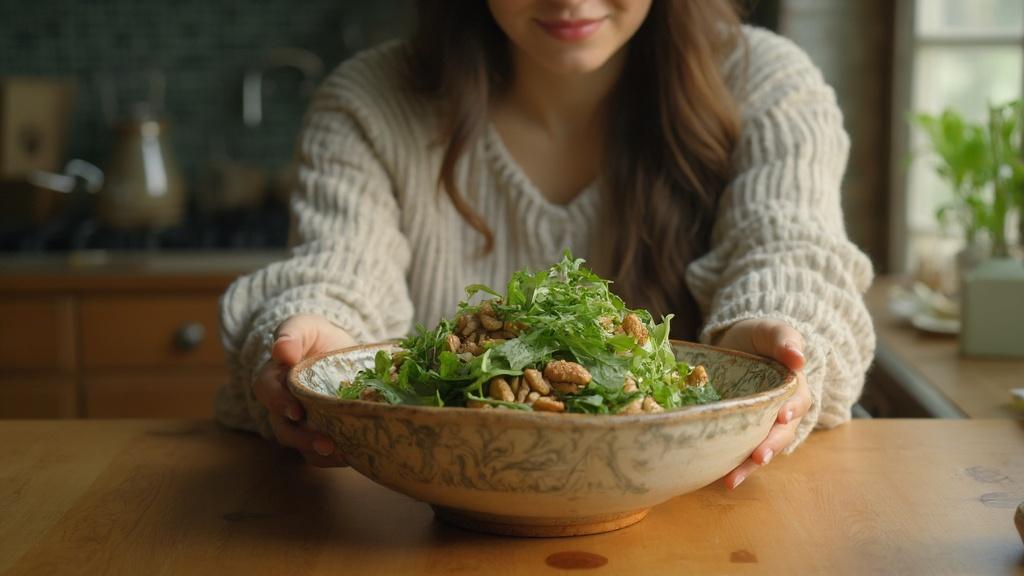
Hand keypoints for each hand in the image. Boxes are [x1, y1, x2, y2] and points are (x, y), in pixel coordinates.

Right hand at [252, 314, 354, 466]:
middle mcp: (284, 406)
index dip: (278, 402)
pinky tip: (352, 456)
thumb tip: (281, 351)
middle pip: (283, 428)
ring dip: (320, 452)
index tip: (296, 410)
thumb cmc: (317, 338)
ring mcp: (302, 424)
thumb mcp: (306, 326)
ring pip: (301, 446)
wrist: (342, 352)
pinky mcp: (322, 434)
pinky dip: (334, 459)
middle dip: (303, 438)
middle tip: (325, 442)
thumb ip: (292, 333)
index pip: (267, 391)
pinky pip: (320, 454)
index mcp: (274, 378)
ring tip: (343, 454)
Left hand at [713, 319, 811, 488]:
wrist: (738, 342)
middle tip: (758, 457)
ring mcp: (762, 424)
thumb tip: (798, 357)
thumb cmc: (760, 337)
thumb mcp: (772, 331)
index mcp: (794, 388)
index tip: (783, 414)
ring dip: (749, 465)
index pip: (797, 401)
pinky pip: (740, 450)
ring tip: (733, 479)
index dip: (792, 409)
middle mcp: (782, 411)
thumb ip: (785, 340)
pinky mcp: (742, 430)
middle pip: (781, 433)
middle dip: (770, 446)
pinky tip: (721, 478)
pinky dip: (733, 465)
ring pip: (761, 448)